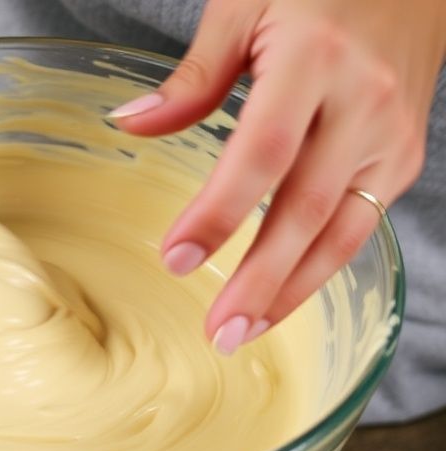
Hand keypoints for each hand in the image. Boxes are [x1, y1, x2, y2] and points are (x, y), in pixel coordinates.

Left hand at [110, 0, 445, 353]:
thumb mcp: (243, 7)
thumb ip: (192, 76)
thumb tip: (130, 125)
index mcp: (314, 58)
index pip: (261, 153)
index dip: (219, 213)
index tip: (174, 258)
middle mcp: (363, 102)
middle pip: (304, 208)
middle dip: (259, 279)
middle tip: (217, 332)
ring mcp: (392, 134)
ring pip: (341, 230)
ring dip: (292, 290)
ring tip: (245, 332)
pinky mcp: (406, 154)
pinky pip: (362, 222)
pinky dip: (321, 266)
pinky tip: (284, 296)